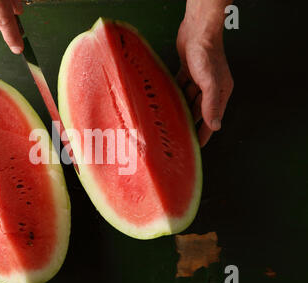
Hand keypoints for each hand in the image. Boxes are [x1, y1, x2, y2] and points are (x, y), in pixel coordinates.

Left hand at [176, 0, 233, 146]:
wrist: (197, 30)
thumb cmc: (207, 54)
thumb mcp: (210, 83)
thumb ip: (211, 105)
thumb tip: (215, 126)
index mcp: (220, 93)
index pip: (212, 118)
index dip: (204, 133)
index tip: (196, 146)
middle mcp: (211, 88)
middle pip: (199, 111)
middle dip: (190, 123)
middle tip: (178, 137)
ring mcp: (199, 80)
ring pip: (188, 101)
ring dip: (181, 110)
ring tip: (170, 123)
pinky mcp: (188, 71)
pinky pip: (181, 88)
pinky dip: (175, 95)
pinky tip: (166, 103)